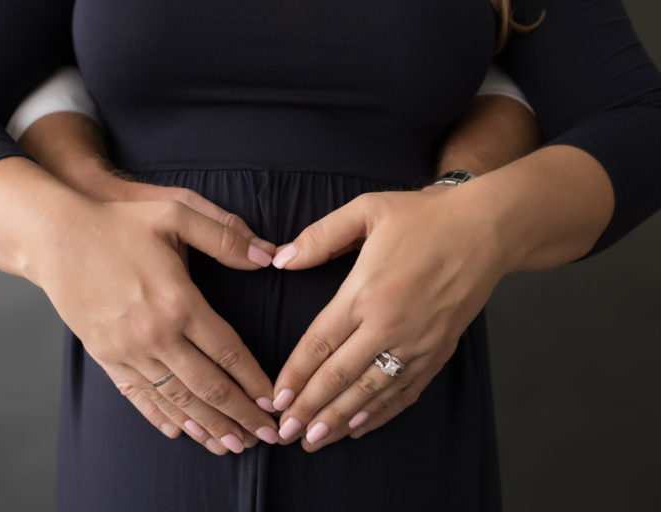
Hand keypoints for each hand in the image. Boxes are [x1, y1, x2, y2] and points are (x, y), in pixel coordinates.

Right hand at [31, 196, 280, 454]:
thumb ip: (225, 236)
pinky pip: (139, 395)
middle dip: (241, 415)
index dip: (255, 381)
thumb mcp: (176, 213)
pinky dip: (162, 417)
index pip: (229, 352)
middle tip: (267, 436)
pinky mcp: (105, 356)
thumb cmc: (118, 224)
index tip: (274, 402)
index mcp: (180, 302)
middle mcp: (156, 334)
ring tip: (234, 445)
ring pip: (177, 399)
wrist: (54, 237)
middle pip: (208, 386)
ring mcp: (128, 350)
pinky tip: (182, 432)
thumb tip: (268, 255)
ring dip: (208, 425)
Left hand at [269, 185, 508, 449]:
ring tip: (314, 441)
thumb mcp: (367, 210)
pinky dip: (381, 414)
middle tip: (285, 434)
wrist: (488, 230)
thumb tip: (280, 259)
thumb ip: (320, 237)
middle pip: (340, 377)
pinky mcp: (439, 351)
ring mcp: (417, 343)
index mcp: (365, 293)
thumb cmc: (426, 217)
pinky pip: (405, 391)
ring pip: (371, 392)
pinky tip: (360, 428)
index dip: (295, 376)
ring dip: (340, 420)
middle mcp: (389, 326)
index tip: (276, 401)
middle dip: (309, 409)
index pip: (319, 343)